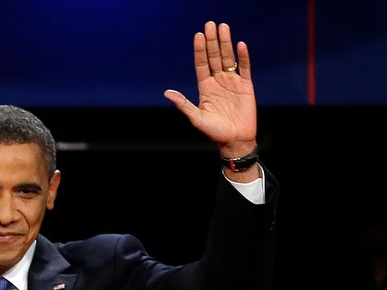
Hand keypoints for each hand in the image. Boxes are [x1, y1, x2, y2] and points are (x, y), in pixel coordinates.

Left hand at [163, 21, 256, 158]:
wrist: (235, 140)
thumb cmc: (214, 131)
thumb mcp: (196, 117)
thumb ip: (183, 104)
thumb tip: (167, 92)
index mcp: (205, 87)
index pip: (201, 64)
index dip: (200, 50)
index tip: (198, 35)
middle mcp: (218, 82)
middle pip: (214, 57)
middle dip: (212, 41)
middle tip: (210, 24)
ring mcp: (232, 82)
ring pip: (228, 58)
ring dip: (226, 43)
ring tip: (223, 27)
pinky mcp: (246, 86)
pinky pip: (245, 68)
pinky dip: (243, 57)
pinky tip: (240, 45)